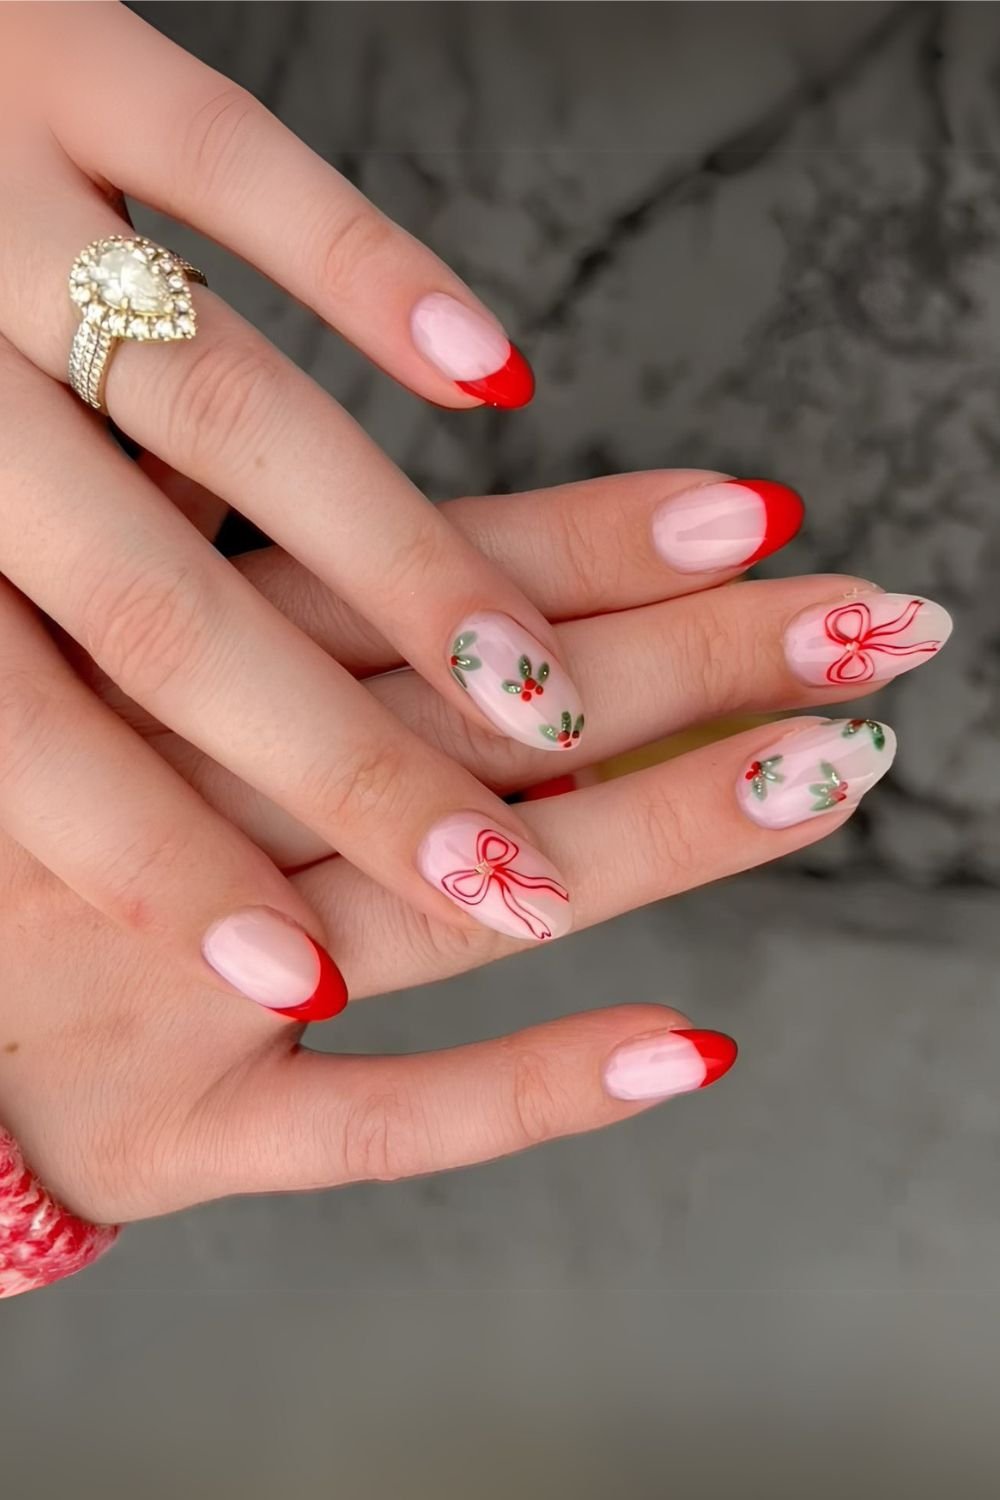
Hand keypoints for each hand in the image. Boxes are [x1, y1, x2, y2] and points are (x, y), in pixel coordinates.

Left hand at [0, 0, 586, 1015]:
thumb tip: (35, 795)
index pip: (20, 735)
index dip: (155, 859)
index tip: (292, 976)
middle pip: (156, 612)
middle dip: (339, 763)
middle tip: (496, 877)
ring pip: (229, 416)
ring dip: (402, 564)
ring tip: (538, 691)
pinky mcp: (59, 52)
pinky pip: (236, 165)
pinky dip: (374, 276)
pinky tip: (497, 380)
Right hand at [0, 469, 949, 1230]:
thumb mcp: (45, 644)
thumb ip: (181, 560)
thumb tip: (293, 465)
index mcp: (160, 667)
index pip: (424, 589)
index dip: (596, 546)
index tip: (756, 512)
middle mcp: (191, 806)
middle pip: (477, 717)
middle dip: (687, 662)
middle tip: (871, 620)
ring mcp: (193, 976)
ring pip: (458, 890)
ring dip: (655, 831)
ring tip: (829, 774)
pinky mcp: (178, 1127)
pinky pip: (373, 1122)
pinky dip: (527, 1089)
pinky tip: (688, 1055)